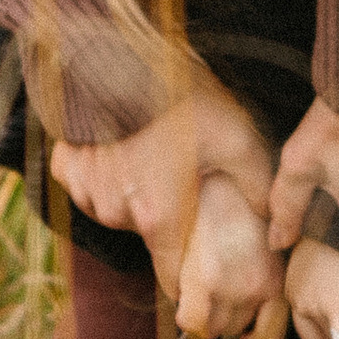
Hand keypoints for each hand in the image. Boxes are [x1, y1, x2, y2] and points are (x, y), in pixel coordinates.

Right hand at [52, 95, 278, 322]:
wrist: (122, 58)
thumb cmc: (182, 100)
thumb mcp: (237, 140)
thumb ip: (256, 187)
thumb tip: (271, 220)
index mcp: (159, 217)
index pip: (173, 279)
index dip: (190, 278)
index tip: (200, 267)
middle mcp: (116, 213)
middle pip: (148, 234)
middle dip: (166, 217)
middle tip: (183, 182)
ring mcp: (87, 189)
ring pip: (116, 207)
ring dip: (134, 191)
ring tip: (155, 153)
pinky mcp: (67, 165)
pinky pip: (85, 182)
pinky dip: (101, 171)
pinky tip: (120, 144)